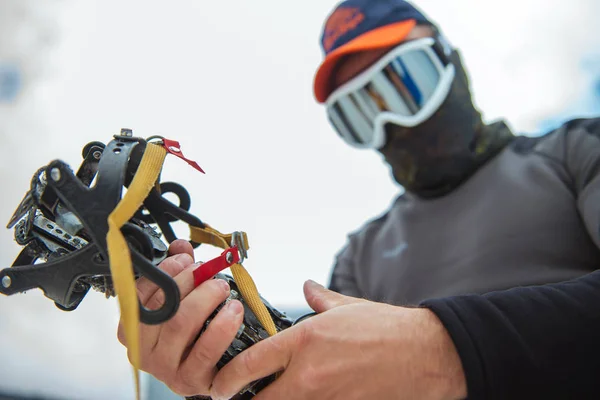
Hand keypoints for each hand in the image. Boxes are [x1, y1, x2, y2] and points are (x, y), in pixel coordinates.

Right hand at [117, 239, 244, 396]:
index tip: (185, 258)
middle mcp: (143, 351)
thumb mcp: (178, 301)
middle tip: (208, 272)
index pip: (139, 292)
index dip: (166, 270)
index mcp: (132, 328)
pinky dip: (222, 325)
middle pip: (163, 306)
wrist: (211, 372)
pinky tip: (233, 310)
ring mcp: (165, 368)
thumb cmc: (190, 335)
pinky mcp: (190, 380)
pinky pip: (205, 350)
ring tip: (222, 288)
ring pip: (181, 323)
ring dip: (206, 297)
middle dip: (189, 280)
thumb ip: (177, 272)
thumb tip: (181, 246)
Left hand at [210, 280, 466, 399]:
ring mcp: (327, 398)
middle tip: (240, 397)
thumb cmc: (386, 327)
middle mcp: (310, 373)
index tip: (220, 383)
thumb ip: (319, 300)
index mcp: (306, 341)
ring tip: (274, 396)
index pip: (251, 364)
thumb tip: (307, 287)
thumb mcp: (346, 307)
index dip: (227, 378)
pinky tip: (306, 397)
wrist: (425, 353)